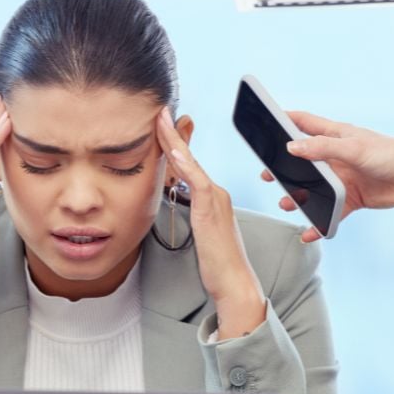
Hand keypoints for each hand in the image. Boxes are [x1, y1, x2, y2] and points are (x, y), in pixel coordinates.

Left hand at [155, 107, 264, 339]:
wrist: (234, 282)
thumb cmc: (216, 263)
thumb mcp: (198, 232)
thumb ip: (189, 213)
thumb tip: (175, 203)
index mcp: (211, 197)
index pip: (188, 164)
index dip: (174, 143)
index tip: (160, 124)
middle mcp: (215, 192)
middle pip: (189, 157)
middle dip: (173, 133)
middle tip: (159, 111)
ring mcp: (215, 199)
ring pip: (191, 163)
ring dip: (174, 140)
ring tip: (160, 119)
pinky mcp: (211, 210)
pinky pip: (196, 181)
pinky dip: (184, 164)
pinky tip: (171, 150)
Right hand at [260, 111, 393, 241]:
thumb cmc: (392, 155)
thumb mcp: (354, 148)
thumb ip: (322, 148)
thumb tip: (291, 148)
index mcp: (336, 135)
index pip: (303, 122)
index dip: (284, 120)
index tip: (264, 121)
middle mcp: (336, 155)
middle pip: (303, 159)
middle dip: (283, 166)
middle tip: (266, 175)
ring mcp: (342, 177)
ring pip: (313, 187)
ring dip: (298, 196)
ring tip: (286, 204)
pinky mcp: (351, 198)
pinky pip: (330, 211)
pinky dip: (319, 222)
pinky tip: (309, 232)